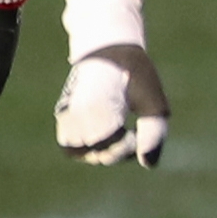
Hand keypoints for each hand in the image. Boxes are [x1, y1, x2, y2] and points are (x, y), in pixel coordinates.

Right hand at [53, 42, 169, 165]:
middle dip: (117, 151)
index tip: (136, 131)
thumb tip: (148, 164)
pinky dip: (87, 147)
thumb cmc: (137, 76)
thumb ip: (153, 134)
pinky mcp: (62, 116)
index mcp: (96, 106)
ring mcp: (65, 114)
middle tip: (131, 133)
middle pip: (95, 154)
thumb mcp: (153, 102)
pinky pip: (70, 145)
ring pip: (79, 153)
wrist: (112, 52)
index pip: (107, 146)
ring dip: (100, 151)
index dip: (126, 146)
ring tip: (118, 134)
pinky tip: (106, 134)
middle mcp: (75, 112)